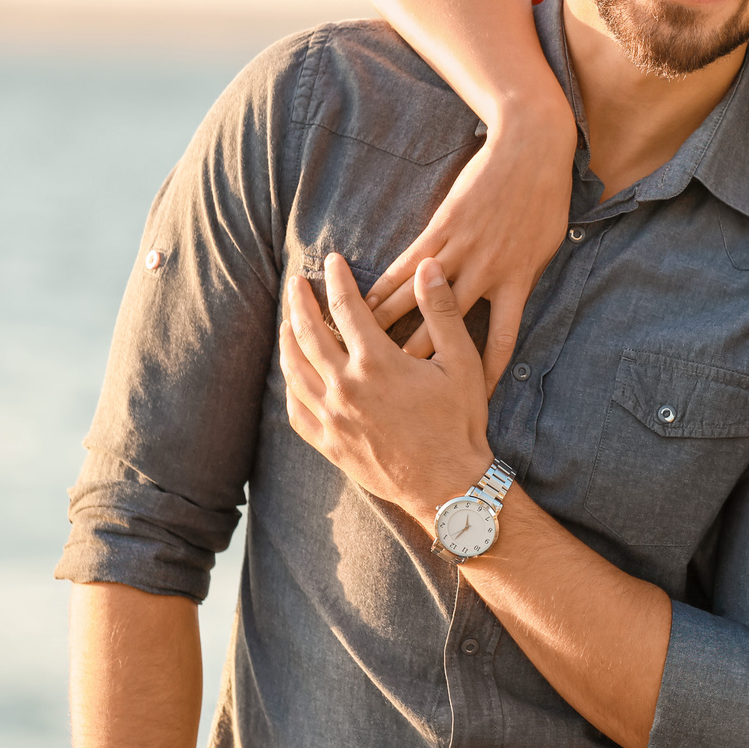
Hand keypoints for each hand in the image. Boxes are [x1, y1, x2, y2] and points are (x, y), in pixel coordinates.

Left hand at [280, 253, 492, 524]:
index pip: (346, 307)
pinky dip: (290, 386)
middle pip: (308, 333)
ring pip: (294, 370)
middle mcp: (345, 387)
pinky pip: (296, 410)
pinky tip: (292, 375)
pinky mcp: (329, 444)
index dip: (338, 280)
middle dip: (299, 302)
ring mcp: (333, 418)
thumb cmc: (459, 422)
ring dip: (287, 340)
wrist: (448, 485)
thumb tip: (427, 266)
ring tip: (286, 321)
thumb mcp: (462, 362)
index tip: (332, 262)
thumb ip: (441, 311)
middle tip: (294, 281)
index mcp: (376, 363)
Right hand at [363, 113, 575, 389]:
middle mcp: (487, 273)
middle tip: (401, 391)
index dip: (486, 375)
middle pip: (448, 331)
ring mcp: (460, 251)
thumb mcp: (546, 247)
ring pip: (417, 301)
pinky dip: (382, 288)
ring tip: (363, 356)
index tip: (472, 404)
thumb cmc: (545, 198)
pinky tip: (360, 306)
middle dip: (422, 365)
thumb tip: (515, 304)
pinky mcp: (439, 229)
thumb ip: (525, 279)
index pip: (502, 341)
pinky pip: (404, 266)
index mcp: (519, 283)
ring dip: (387, 330)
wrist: (530, 147)